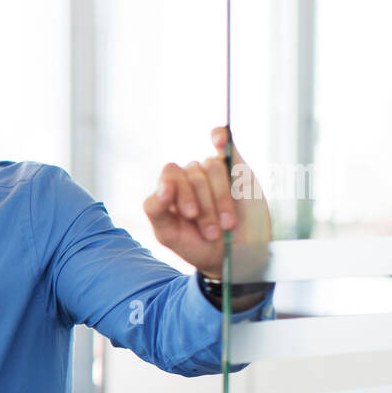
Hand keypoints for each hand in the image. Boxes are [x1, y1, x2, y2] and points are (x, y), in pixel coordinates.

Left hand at [143, 127, 272, 280]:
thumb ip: (156, 210)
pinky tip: (220, 140)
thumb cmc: (195, 245)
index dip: (182, 193)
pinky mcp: (235, 167)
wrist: (230, 256)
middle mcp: (189, 177)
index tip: (192, 215)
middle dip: (205, 206)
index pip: (171, 176)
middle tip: (212, 232)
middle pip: (194, 174)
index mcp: (169, 190)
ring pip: (213, 167)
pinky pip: (222, 140)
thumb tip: (164, 184)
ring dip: (221, 198)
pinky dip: (220, 136)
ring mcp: (211, 171)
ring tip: (227, 224)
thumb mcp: (169, 235)